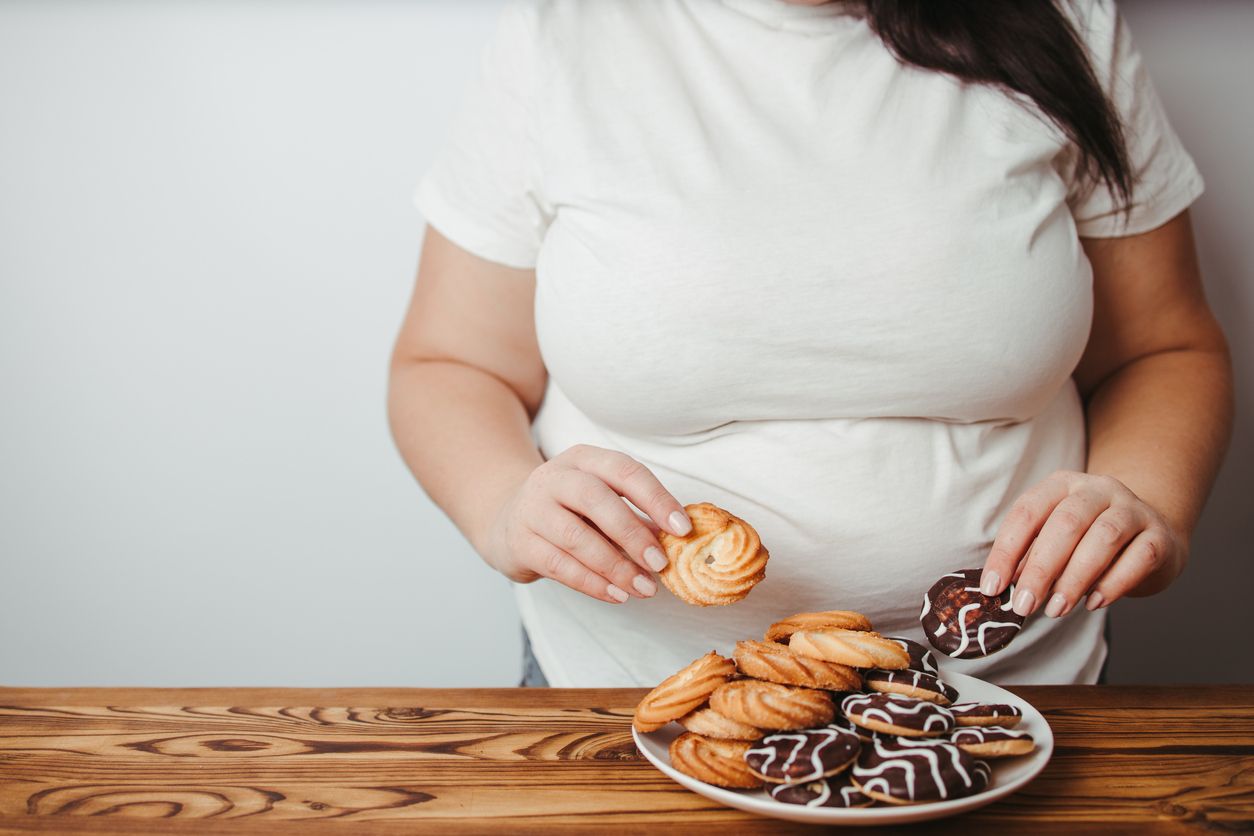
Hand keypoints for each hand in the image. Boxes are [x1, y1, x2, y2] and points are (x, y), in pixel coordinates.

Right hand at [482, 444, 691, 603]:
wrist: (508, 521)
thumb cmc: (569, 512)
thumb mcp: (600, 502)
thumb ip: (636, 516)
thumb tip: (678, 541)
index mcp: (583, 459)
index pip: (624, 470)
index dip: (656, 498)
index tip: (683, 529)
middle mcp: (553, 477)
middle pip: (596, 499)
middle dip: (633, 533)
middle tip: (660, 563)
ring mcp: (532, 509)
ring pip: (576, 538)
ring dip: (615, 567)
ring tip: (644, 588)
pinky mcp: (520, 542)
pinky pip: (560, 566)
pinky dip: (592, 583)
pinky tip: (616, 594)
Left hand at [980, 470, 1186, 617]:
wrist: (1151, 533)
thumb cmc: (1088, 540)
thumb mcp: (1055, 540)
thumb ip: (1029, 558)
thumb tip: (1001, 588)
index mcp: (1061, 484)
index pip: (1027, 512)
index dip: (1006, 551)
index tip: (992, 587)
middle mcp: (1098, 489)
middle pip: (1065, 524)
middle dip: (1040, 568)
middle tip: (1024, 604)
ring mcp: (1133, 509)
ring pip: (1104, 537)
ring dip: (1075, 578)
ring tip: (1056, 609)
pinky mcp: (1159, 535)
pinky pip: (1139, 557)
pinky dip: (1114, 583)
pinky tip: (1093, 603)